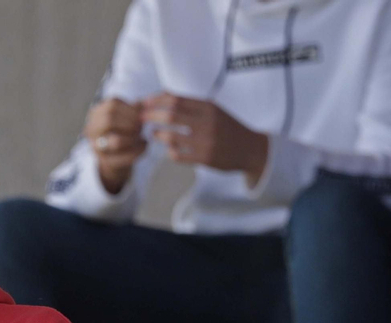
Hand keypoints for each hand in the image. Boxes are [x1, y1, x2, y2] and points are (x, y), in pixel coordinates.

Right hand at [83, 97, 146, 193]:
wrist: (115, 157)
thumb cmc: (123, 130)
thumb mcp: (127, 115)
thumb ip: (137, 108)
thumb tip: (149, 103)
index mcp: (96, 113)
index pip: (112, 105)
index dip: (131, 109)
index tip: (142, 114)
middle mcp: (91, 129)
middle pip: (109, 120)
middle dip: (130, 123)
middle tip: (141, 127)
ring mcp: (96, 147)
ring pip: (116, 141)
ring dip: (134, 138)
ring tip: (142, 136)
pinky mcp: (106, 162)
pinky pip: (125, 157)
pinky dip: (139, 150)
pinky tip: (145, 145)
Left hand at [141, 93, 268, 184]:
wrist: (250, 149)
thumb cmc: (226, 127)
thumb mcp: (213, 110)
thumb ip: (190, 104)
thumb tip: (163, 94)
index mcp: (208, 107)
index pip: (175, 99)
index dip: (155, 100)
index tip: (144, 103)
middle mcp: (207, 122)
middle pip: (170, 116)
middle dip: (150, 116)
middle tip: (140, 118)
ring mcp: (206, 141)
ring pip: (171, 137)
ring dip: (158, 135)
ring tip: (154, 134)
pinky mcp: (205, 158)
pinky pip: (178, 155)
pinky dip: (170, 151)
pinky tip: (170, 149)